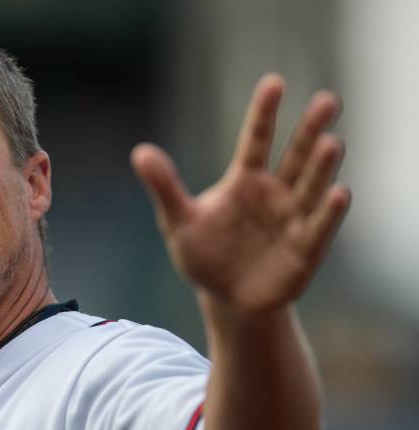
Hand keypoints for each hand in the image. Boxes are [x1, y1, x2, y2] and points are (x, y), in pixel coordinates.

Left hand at [131, 74, 350, 313]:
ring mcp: (293, 219)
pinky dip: (328, 212)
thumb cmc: (203, 255)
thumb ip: (165, 187)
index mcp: (244, 180)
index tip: (274, 82)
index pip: (256, 139)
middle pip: (295, 156)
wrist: (226, 299)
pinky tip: (338, 192)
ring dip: (321, 166)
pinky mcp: (306, 248)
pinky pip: (319, 227)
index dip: (264, 113)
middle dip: (310, 130)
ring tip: (331, 142)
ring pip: (311, 186)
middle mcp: (274, 192)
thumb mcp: (179, 221)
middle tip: (328, 101)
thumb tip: (140, 152)